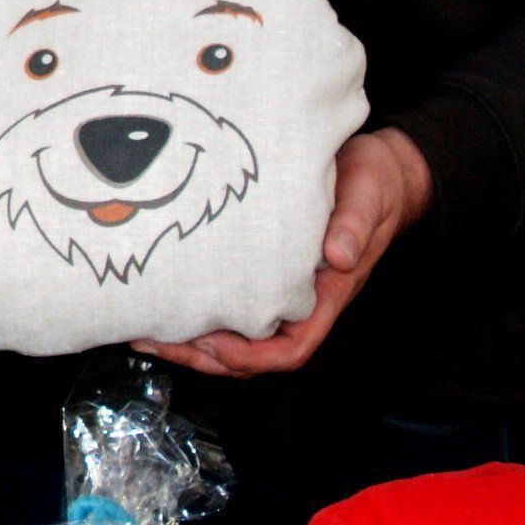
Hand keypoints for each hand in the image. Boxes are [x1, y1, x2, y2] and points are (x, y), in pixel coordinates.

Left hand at [134, 128, 432, 378]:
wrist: (378, 167)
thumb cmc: (375, 184)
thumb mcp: (369, 198)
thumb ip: (355, 225)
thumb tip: (340, 257)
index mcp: (327, 293)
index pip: (292, 348)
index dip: (251, 357)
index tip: (213, 344)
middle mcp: (300, 298)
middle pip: (251, 352)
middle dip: (203, 356)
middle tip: (155, 341)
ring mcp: (279, 285)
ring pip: (234, 332)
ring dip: (191, 339)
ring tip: (146, 330)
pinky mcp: (261, 263)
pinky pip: (228, 299)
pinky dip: (195, 305)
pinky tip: (164, 295)